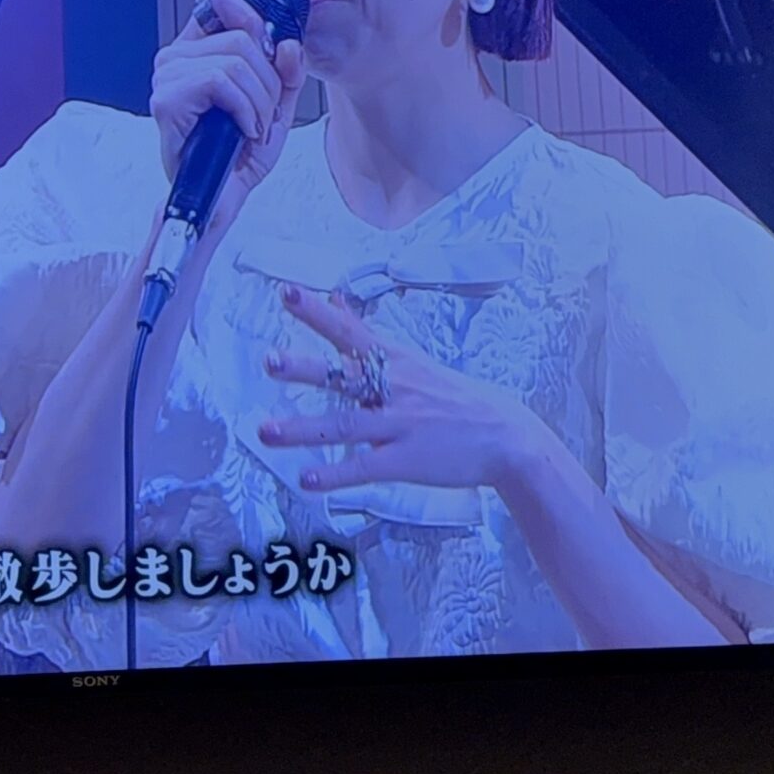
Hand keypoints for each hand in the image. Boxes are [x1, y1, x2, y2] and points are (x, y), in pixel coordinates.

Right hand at [149, 0, 305, 240]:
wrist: (220, 198)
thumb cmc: (238, 154)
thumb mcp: (274, 106)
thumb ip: (285, 72)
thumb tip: (287, 43)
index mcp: (195, 52)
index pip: (220, 9)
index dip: (251, 20)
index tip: (271, 48)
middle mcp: (175, 59)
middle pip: (241, 39)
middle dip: (268, 82)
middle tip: (262, 116)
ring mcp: (166, 77)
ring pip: (235, 61)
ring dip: (258, 102)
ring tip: (252, 128)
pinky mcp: (167, 99)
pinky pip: (220, 81)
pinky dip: (244, 110)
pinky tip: (241, 131)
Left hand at [256, 283, 546, 493]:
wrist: (507, 438)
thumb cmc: (456, 398)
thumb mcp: (413, 359)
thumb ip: (366, 333)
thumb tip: (334, 298)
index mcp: (396, 362)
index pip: (351, 331)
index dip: (318, 313)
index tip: (286, 292)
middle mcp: (395, 389)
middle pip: (344, 375)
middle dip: (306, 368)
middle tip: (270, 360)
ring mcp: (400, 426)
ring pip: (344, 426)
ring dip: (303, 430)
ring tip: (265, 431)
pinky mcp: (406, 461)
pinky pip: (364, 468)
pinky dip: (335, 475)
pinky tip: (306, 481)